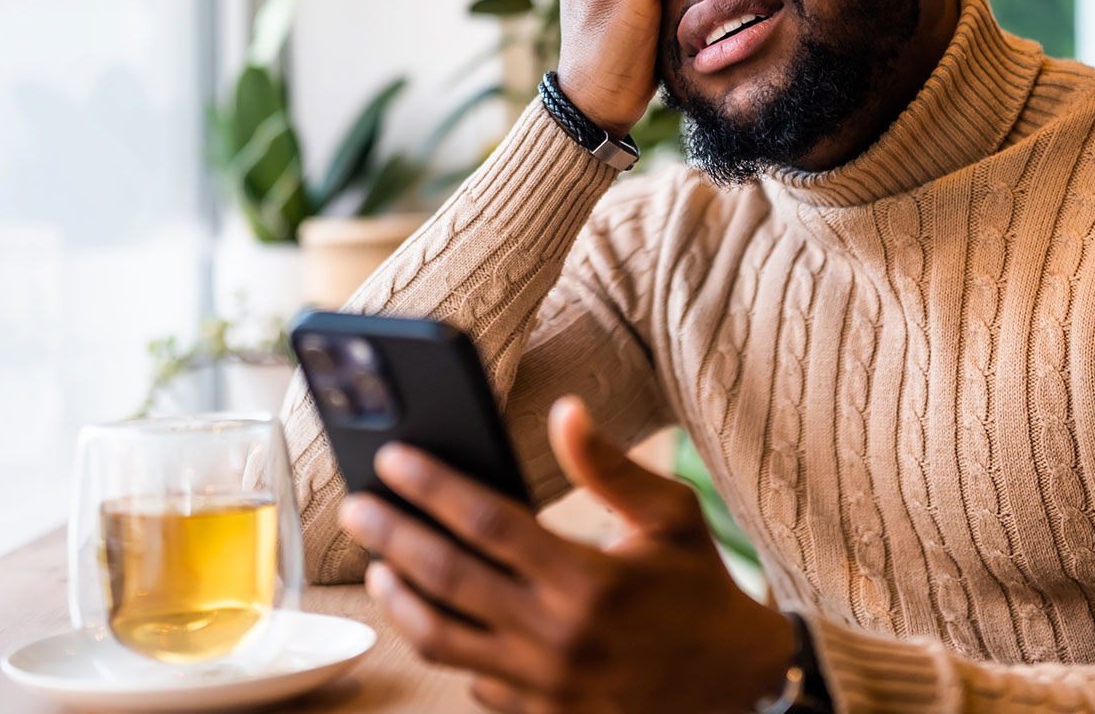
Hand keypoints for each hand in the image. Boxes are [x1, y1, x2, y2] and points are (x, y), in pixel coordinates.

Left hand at [339, 396, 793, 713]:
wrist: (737, 686)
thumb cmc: (700, 590)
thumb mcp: (672, 517)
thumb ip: (611, 467)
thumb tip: (566, 409)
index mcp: (588, 579)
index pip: (487, 522)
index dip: (432, 486)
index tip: (394, 459)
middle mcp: (558, 636)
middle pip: (448, 578)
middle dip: (392, 535)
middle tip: (356, 506)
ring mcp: (545, 685)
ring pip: (442, 640)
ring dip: (400, 599)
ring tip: (380, 564)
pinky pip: (473, 680)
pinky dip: (448, 647)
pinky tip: (434, 616)